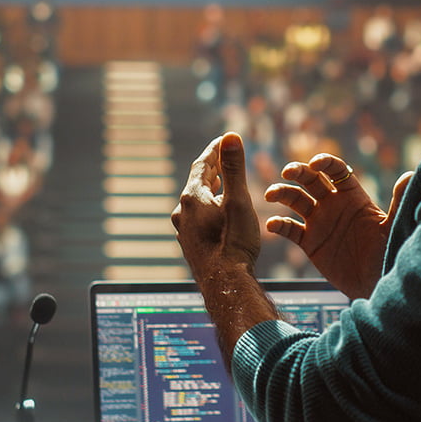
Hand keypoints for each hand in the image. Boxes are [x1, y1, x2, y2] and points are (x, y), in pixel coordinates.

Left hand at [173, 132, 261, 280]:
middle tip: (224, 157)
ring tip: (222, 184)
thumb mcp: (238, 200)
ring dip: (210, 190)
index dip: (215, 150)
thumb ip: (234, 167)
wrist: (226, 285)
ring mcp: (184, 230)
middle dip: (213, 169)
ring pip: (196, 203)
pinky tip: (217, 216)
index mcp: (192, 198)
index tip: (225, 139)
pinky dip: (208, 210)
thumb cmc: (233, 242)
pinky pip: (197, 219)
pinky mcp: (190, 245)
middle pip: (197, 182)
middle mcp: (182, 212)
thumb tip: (231, 136)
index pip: (202, 164)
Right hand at [264, 155, 412, 300]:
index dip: (325, 162)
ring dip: (282, 193)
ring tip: (271, 195)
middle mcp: (333, 205)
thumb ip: (397, 202)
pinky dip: (279, 225)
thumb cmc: (387, 255)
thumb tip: (410, 176)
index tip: (315, 163)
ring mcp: (319, 222)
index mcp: (353, 196)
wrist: (374, 286)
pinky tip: (272, 226)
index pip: (336, 170)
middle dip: (298, 172)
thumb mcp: (392, 228)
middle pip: (311, 180)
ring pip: (296, 200)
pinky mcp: (309, 242)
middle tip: (287, 172)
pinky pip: (290, 229)